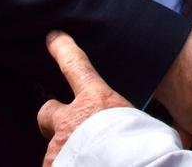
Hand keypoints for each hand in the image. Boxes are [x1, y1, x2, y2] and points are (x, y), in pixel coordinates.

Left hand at [38, 32, 131, 166]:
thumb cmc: (144, 151)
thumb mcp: (144, 126)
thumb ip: (127, 120)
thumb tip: (140, 128)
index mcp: (97, 101)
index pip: (75, 66)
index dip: (63, 49)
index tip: (53, 37)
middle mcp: (71, 121)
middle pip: (47, 111)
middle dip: (51, 119)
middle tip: (64, 129)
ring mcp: (58, 148)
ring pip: (53, 148)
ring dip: (65, 152)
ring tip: (84, 160)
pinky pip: (56, 166)